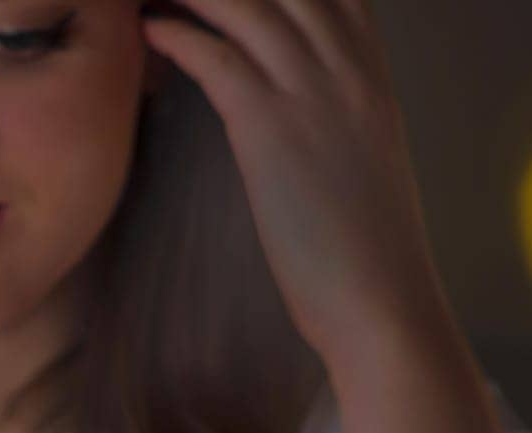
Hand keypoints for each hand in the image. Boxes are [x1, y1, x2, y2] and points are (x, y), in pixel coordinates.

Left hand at [142, 0, 453, 370]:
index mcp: (371, 73)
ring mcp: (312, 91)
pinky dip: (179, 34)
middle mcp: (346, 67)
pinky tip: (149, 29)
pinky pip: (219, 57)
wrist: (382, 304)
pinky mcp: (273, 129)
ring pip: (248, 2)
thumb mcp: (362, 163)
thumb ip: (338, 119)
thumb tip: (304, 119)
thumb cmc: (365, 254)